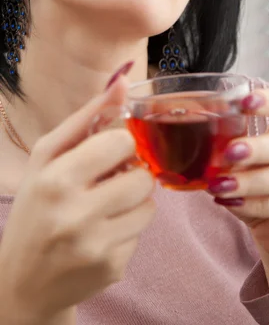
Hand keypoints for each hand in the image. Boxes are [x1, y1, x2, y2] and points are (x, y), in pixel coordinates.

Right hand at [0, 76, 154, 323]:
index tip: (108, 154)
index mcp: (56, 180)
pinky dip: (127, 230)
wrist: (22, 283)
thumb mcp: (47, 157)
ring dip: (134, 202)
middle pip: (142, 176)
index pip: (121, 143)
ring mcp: (96, 247)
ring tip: (107, 207)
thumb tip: (124, 81)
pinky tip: (102, 234)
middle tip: (110, 181)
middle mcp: (75, 215)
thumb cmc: (35, 207)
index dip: (120, 145)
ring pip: (150, 206)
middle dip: (131, 174)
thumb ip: (87, 117)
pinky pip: (141, 235)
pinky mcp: (112, 269)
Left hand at [208, 88, 268, 288]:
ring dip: (249, 182)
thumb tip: (203, 149)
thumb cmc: (263, 186)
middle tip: (228, 152)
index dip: (267, 101)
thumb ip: (231, 151)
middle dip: (255, 149)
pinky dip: (257, 204)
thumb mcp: (246, 163)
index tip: (243, 102)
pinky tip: (233, 204)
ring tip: (220, 186)